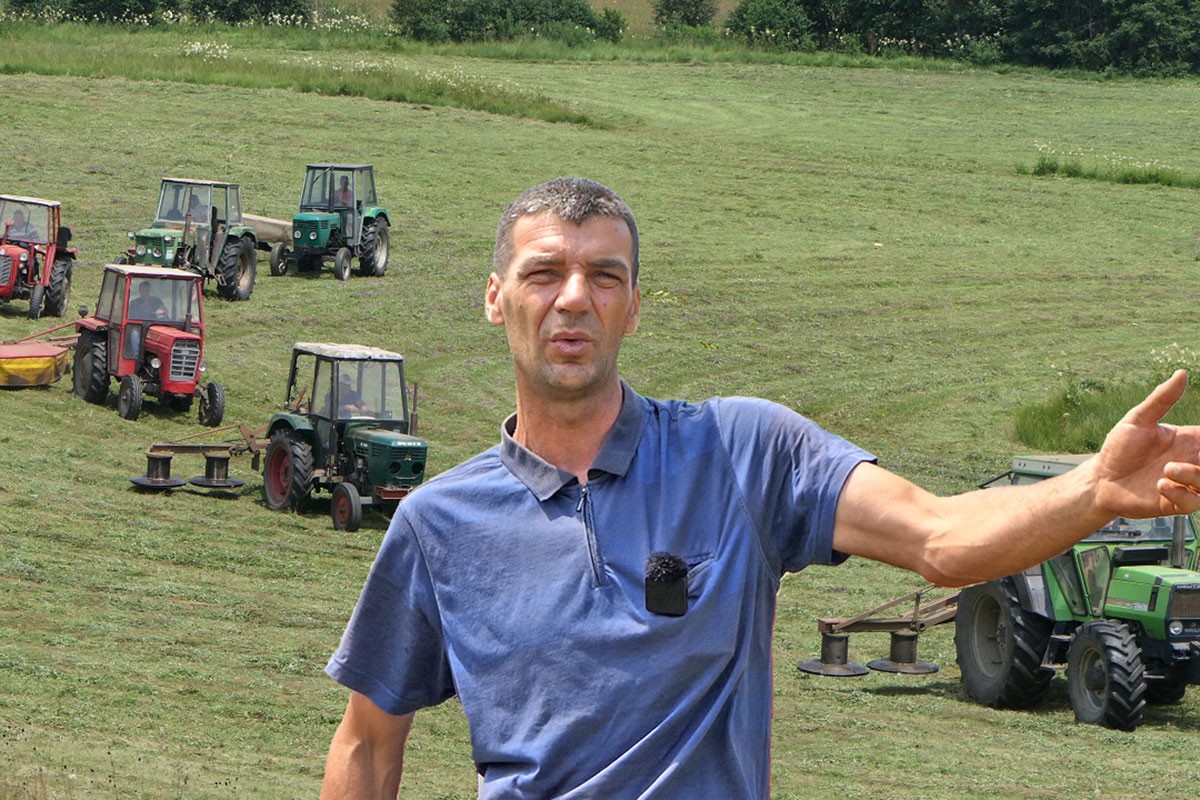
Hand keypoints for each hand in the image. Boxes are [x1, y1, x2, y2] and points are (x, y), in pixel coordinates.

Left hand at [1091, 370, 1199, 516]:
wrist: (1100, 479)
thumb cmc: (1120, 448)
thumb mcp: (1138, 420)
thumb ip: (1162, 399)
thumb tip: (1181, 374)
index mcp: (1189, 441)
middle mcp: (1192, 462)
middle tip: (1197, 456)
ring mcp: (1186, 484)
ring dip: (1195, 476)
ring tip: (1167, 469)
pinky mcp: (1175, 503)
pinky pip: (1194, 503)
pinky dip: (1182, 494)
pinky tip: (1161, 485)